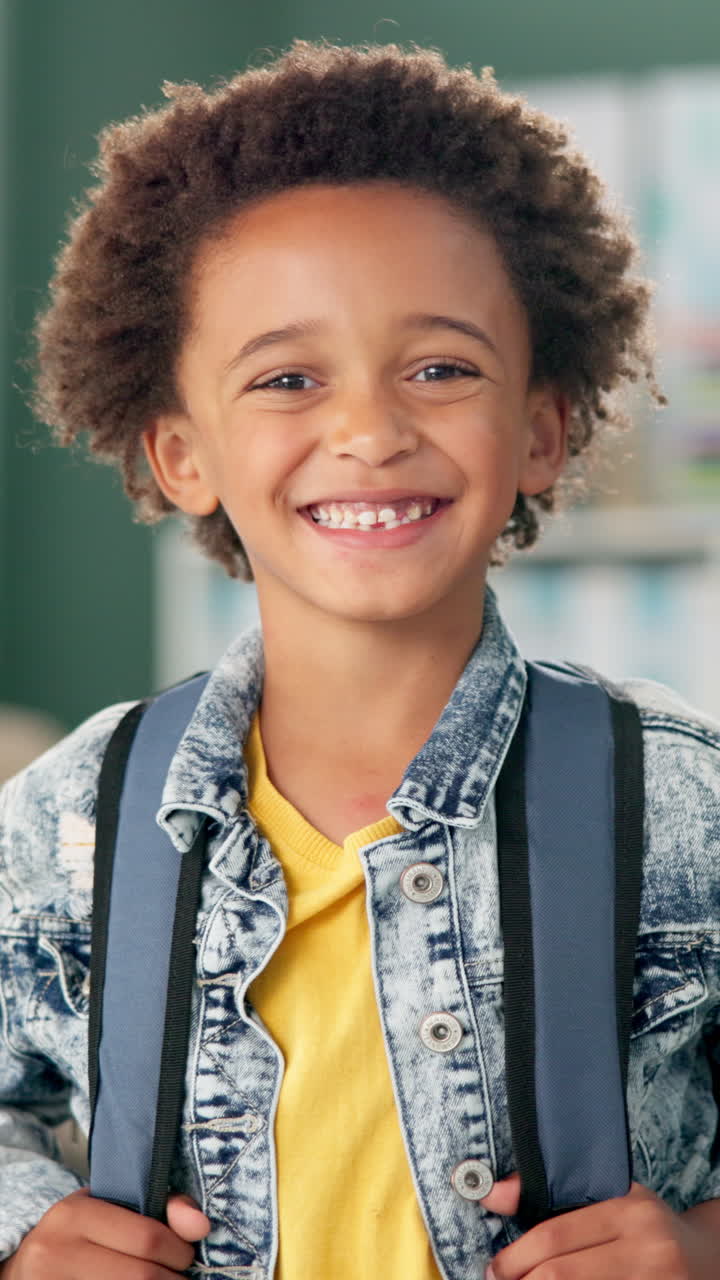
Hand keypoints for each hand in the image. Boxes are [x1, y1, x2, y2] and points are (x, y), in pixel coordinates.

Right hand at [0, 1186, 210, 1277]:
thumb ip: (160, 1206)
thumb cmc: (81, 1234)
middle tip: (178, 1277)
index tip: (185, 1254)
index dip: (180, 1251)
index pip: (147, 1239)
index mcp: (73, 1215)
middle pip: (141, 1278)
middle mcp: (55, 1252)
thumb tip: (201, 1225)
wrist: (29, 1268)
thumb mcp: (111, 1208)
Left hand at [481, 1172, 714, 1278]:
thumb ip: (555, 1195)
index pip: (556, 1235)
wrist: (707, 1258)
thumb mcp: (611, 1198)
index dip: (517, 1257)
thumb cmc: (646, 1225)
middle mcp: (647, 1247)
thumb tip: (492, 1194)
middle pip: (561, 1274)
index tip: (495, 1268)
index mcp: (629, 1209)